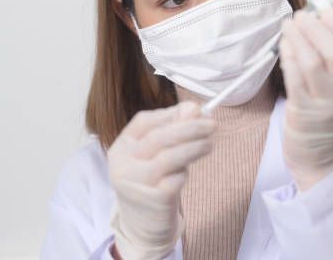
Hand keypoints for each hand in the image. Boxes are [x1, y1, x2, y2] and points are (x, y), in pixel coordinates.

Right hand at [107, 101, 214, 259]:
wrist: (142, 224)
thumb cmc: (151, 181)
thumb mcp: (156, 154)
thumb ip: (171, 130)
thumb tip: (193, 108)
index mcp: (121, 147)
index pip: (143, 121)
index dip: (170, 113)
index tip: (195, 109)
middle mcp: (123, 164)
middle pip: (158, 138)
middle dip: (188, 128)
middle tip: (211, 124)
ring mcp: (135, 183)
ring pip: (168, 158)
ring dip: (194, 147)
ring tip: (209, 144)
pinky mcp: (152, 200)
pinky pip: (175, 180)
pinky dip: (185, 173)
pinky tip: (188, 171)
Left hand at [278, 5, 332, 192]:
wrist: (319, 154)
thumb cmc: (325, 112)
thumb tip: (318, 19)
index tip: (324, 9)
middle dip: (316, 29)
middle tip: (300, 16)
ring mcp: (327, 105)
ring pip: (313, 64)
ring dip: (298, 39)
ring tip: (288, 26)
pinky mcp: (304, 113)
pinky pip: (295, 80)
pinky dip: (288, 58)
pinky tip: (284, 46)